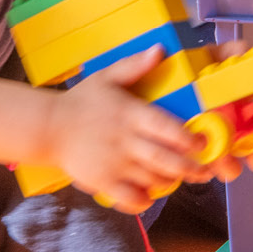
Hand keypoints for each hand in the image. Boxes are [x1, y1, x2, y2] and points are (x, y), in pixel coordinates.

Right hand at [38, 47, 210, 211]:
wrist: (48, 127)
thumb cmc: (81, 101)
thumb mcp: (107, 77)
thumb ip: (135, 65)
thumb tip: (159, 50)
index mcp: (130, 114)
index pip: (166, 127)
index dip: (188, 139)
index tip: (203, 144)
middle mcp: (125, 141)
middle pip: (165, 160)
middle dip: (190, 168)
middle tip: (204, 171)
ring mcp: (114, 163)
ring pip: (152, 180)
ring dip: (170, 182)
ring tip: (179, 178)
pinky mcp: (102, 182)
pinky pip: (129, 198)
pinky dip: (144, 201)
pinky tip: (150, 195)